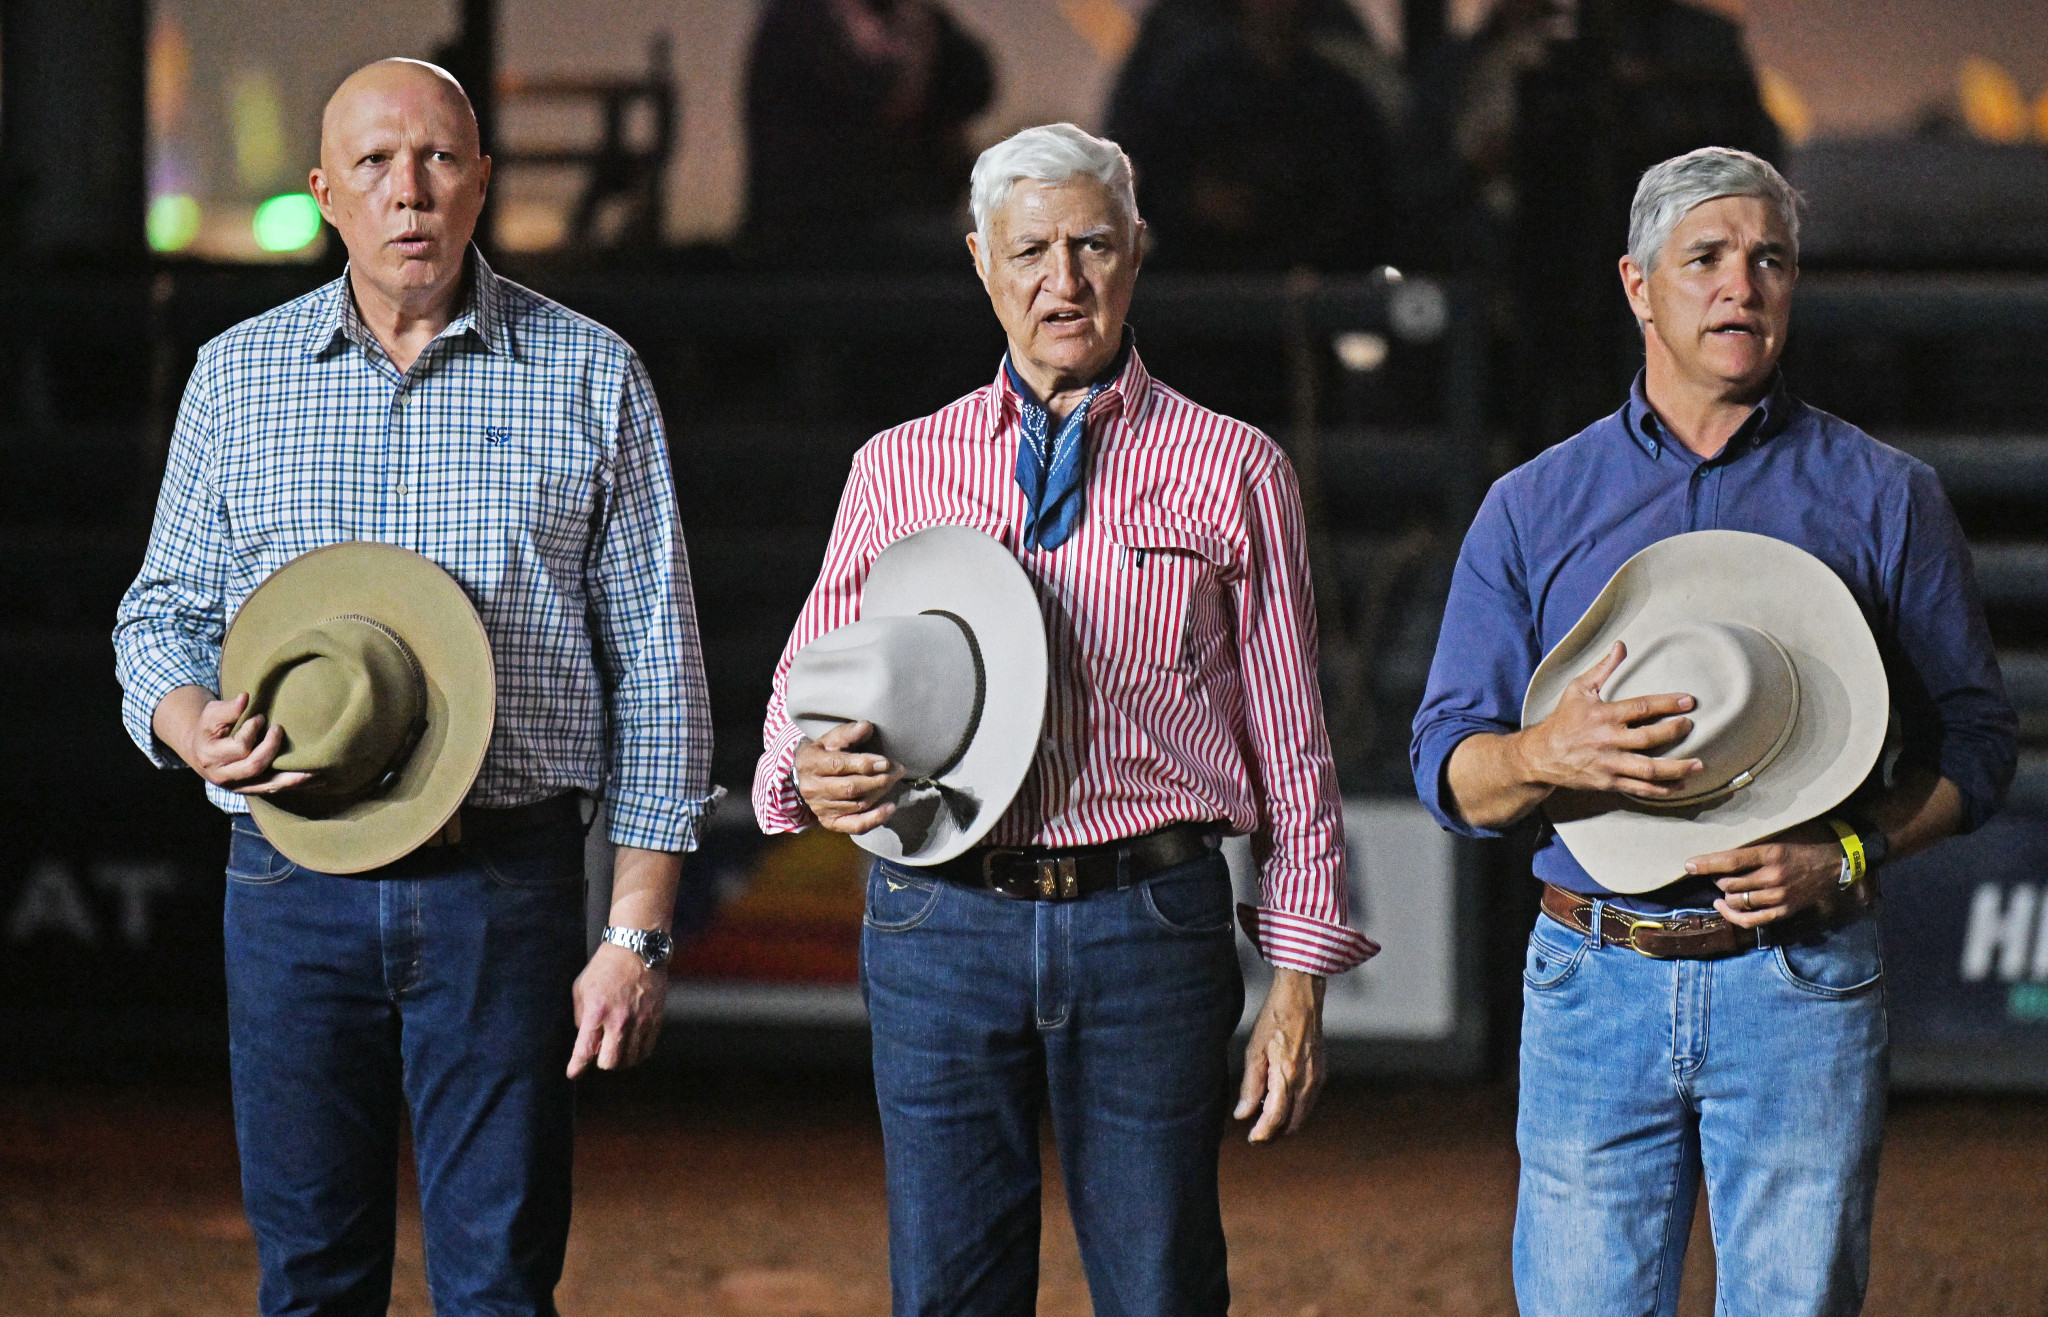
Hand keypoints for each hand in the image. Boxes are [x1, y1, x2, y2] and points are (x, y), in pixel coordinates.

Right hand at [155, 687, 312, 794]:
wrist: (199, 752)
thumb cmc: (209, 730)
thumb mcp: (211, 716)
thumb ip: (227, 709)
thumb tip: (245, 698)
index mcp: (211, 756)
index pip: (239, 746)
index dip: (252, 730)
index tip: (260, 717)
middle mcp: (223, 776)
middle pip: (254, 766)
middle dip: (271, 747)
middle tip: (279, 729)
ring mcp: (237, 787)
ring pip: (267, 785)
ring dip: (292, 779)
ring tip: (315, 771)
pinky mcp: (249, 790)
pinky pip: (272, 790)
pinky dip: (292, 784)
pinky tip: (313, 780)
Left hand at [567, 943, 666, 1077]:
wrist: (637, 949)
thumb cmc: (606, 966)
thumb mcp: (582, 987)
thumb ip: (581, 1015)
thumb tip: (586, 1036)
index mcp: (597, 1011)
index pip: (584, 1050)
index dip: (577, 1067)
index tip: (573, 1073)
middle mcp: (619, 1020)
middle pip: (610, 1062)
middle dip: (602, 1062)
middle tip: (600, 1053)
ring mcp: (640, 1021)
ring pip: (630, 1059)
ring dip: (621, 1059)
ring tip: (617, 1049)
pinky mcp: (655, 1019)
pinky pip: (646, 1049)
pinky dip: (637, 1053)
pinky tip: (632, 1046)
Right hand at [794, 720, 903, 834]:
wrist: (800, 779)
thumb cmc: (821, 755)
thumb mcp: (828, 740)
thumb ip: (847, 733)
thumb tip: (866, 726)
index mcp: (810, 764)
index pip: (838, 765)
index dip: (864, 764)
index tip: (885, 761)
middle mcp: (813, 789)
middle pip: (850, 788)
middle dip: (878, 779)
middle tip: (898, 770)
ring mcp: (821, 809)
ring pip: (856, 805)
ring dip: (880, 793)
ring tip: (894, 781)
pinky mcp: (830, 822)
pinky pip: (855, 825)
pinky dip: (875, 819)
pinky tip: (890, 808)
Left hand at [1235, 969, 1325, 1141]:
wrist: (1301, 999)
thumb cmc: (1274, 1020)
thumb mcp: (1254, 1050)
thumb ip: (1250, 1085)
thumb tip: (1242, 1114)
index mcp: (1287, 1075)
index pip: (1275, 1117)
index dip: (1263, 1133)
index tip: (1252, 1139)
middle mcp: (1306, 1081)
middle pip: (1292, 1123)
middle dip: (1274, 1134)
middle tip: (1256, 1135)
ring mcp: (1317, 1079)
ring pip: (1303, 1116)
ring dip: (1285, 1125)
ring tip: (1265, 1121)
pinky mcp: (1321, 1074)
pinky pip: (1309, 1103)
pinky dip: (1295, 1111)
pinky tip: (1280, 1104)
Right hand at [1515, 641, 1701, 800]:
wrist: (1541, 756)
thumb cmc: (1562, 719)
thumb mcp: (1578, 689)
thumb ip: (1603, 669)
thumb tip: (1622, 646)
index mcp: (1603, 715)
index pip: (1641, 707)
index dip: (1667, 704)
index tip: (1689, 701)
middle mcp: (1607, 740)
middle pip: (1648, 738)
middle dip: (1674, 732)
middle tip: (1691, 726)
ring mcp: (1609, 764)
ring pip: (1648, 769)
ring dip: (1676, 767)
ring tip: (1698, 764)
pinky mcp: (1608, 782)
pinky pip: (1639, 788)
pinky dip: (1661, 789)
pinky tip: (1679, 785)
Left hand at [1689, 820, 1844, 927]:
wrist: (1835, 865)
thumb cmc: (1803, 845)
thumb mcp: (1779, 837)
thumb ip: (1752, 846)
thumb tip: (1719, 851)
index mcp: (1771, 854)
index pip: (1731, 860)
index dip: (1706, 863)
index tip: (1688, 865)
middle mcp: (1774, 877)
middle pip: (1729, 883)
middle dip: (1716, 878)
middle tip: (1715, 872)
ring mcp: (1779, 897)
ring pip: (1736, 901)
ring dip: (1724, 894)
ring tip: (1722, 886)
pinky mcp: (1783, 911)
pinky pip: (1751, 920)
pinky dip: (1732, 915)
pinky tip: (1723, 906)